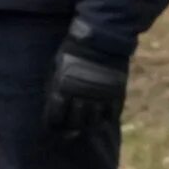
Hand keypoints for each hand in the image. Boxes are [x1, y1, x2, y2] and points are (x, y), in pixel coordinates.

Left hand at [42, 28, 128, 151]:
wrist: (100, 39)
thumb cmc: (72, 51)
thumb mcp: (56, 66)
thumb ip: (54, 86)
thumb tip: (52, 103)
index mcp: (63, 89)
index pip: (55, 117)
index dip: (53, 124)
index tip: (54, 126)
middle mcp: (81, 97)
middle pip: (74, 123)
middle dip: (70, 128)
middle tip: (70, 129)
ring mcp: (100, 97)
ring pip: (93, 122)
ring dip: (88, 124)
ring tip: (86, 124)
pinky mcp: (115, 94)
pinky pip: (111, 114)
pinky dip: (105, 118)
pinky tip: (101, 116)